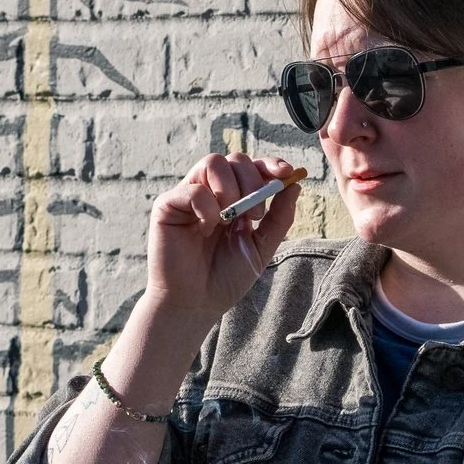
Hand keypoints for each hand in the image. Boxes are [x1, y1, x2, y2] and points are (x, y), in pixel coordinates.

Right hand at [142, 153, 301, 329]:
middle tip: (254, 215)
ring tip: (230, 218)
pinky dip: (207, 206)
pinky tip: (208, 228)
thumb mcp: (261, 247)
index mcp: (234, 199)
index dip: (269, 164)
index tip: (285, 172)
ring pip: (212, 162)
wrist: (197, 303)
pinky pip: (192, 189)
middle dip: (252, 181)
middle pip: (235, 159)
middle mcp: (211, 192)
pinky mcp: (167, 206)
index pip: (252, 168)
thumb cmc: (226, 278)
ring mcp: (188, 196)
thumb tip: (295, 184)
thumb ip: (279, 217)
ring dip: (231, 188)